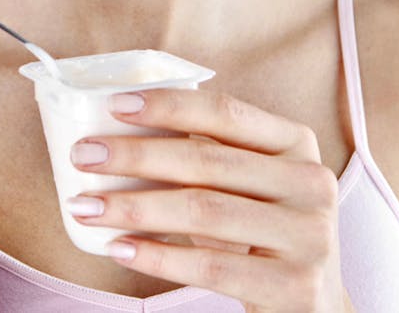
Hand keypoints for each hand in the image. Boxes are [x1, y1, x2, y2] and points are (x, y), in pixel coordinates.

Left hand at [66, 88, 353, 312]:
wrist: (315, 304)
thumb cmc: (262, 230)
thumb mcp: (251, 182)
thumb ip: (209, 154)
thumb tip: (117, 129)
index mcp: (296, 142)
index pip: (226, 112)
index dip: (169, 105)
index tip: (113, 105)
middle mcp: (311, 182)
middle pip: (208, 161)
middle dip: (136, 156)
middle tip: (83, 156)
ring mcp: (309, 236)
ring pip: (205, 212)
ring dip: (134, 207)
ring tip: (85, 206)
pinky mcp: (296, 286)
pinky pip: (212, 267)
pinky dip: (158, 256)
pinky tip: (119, 248)